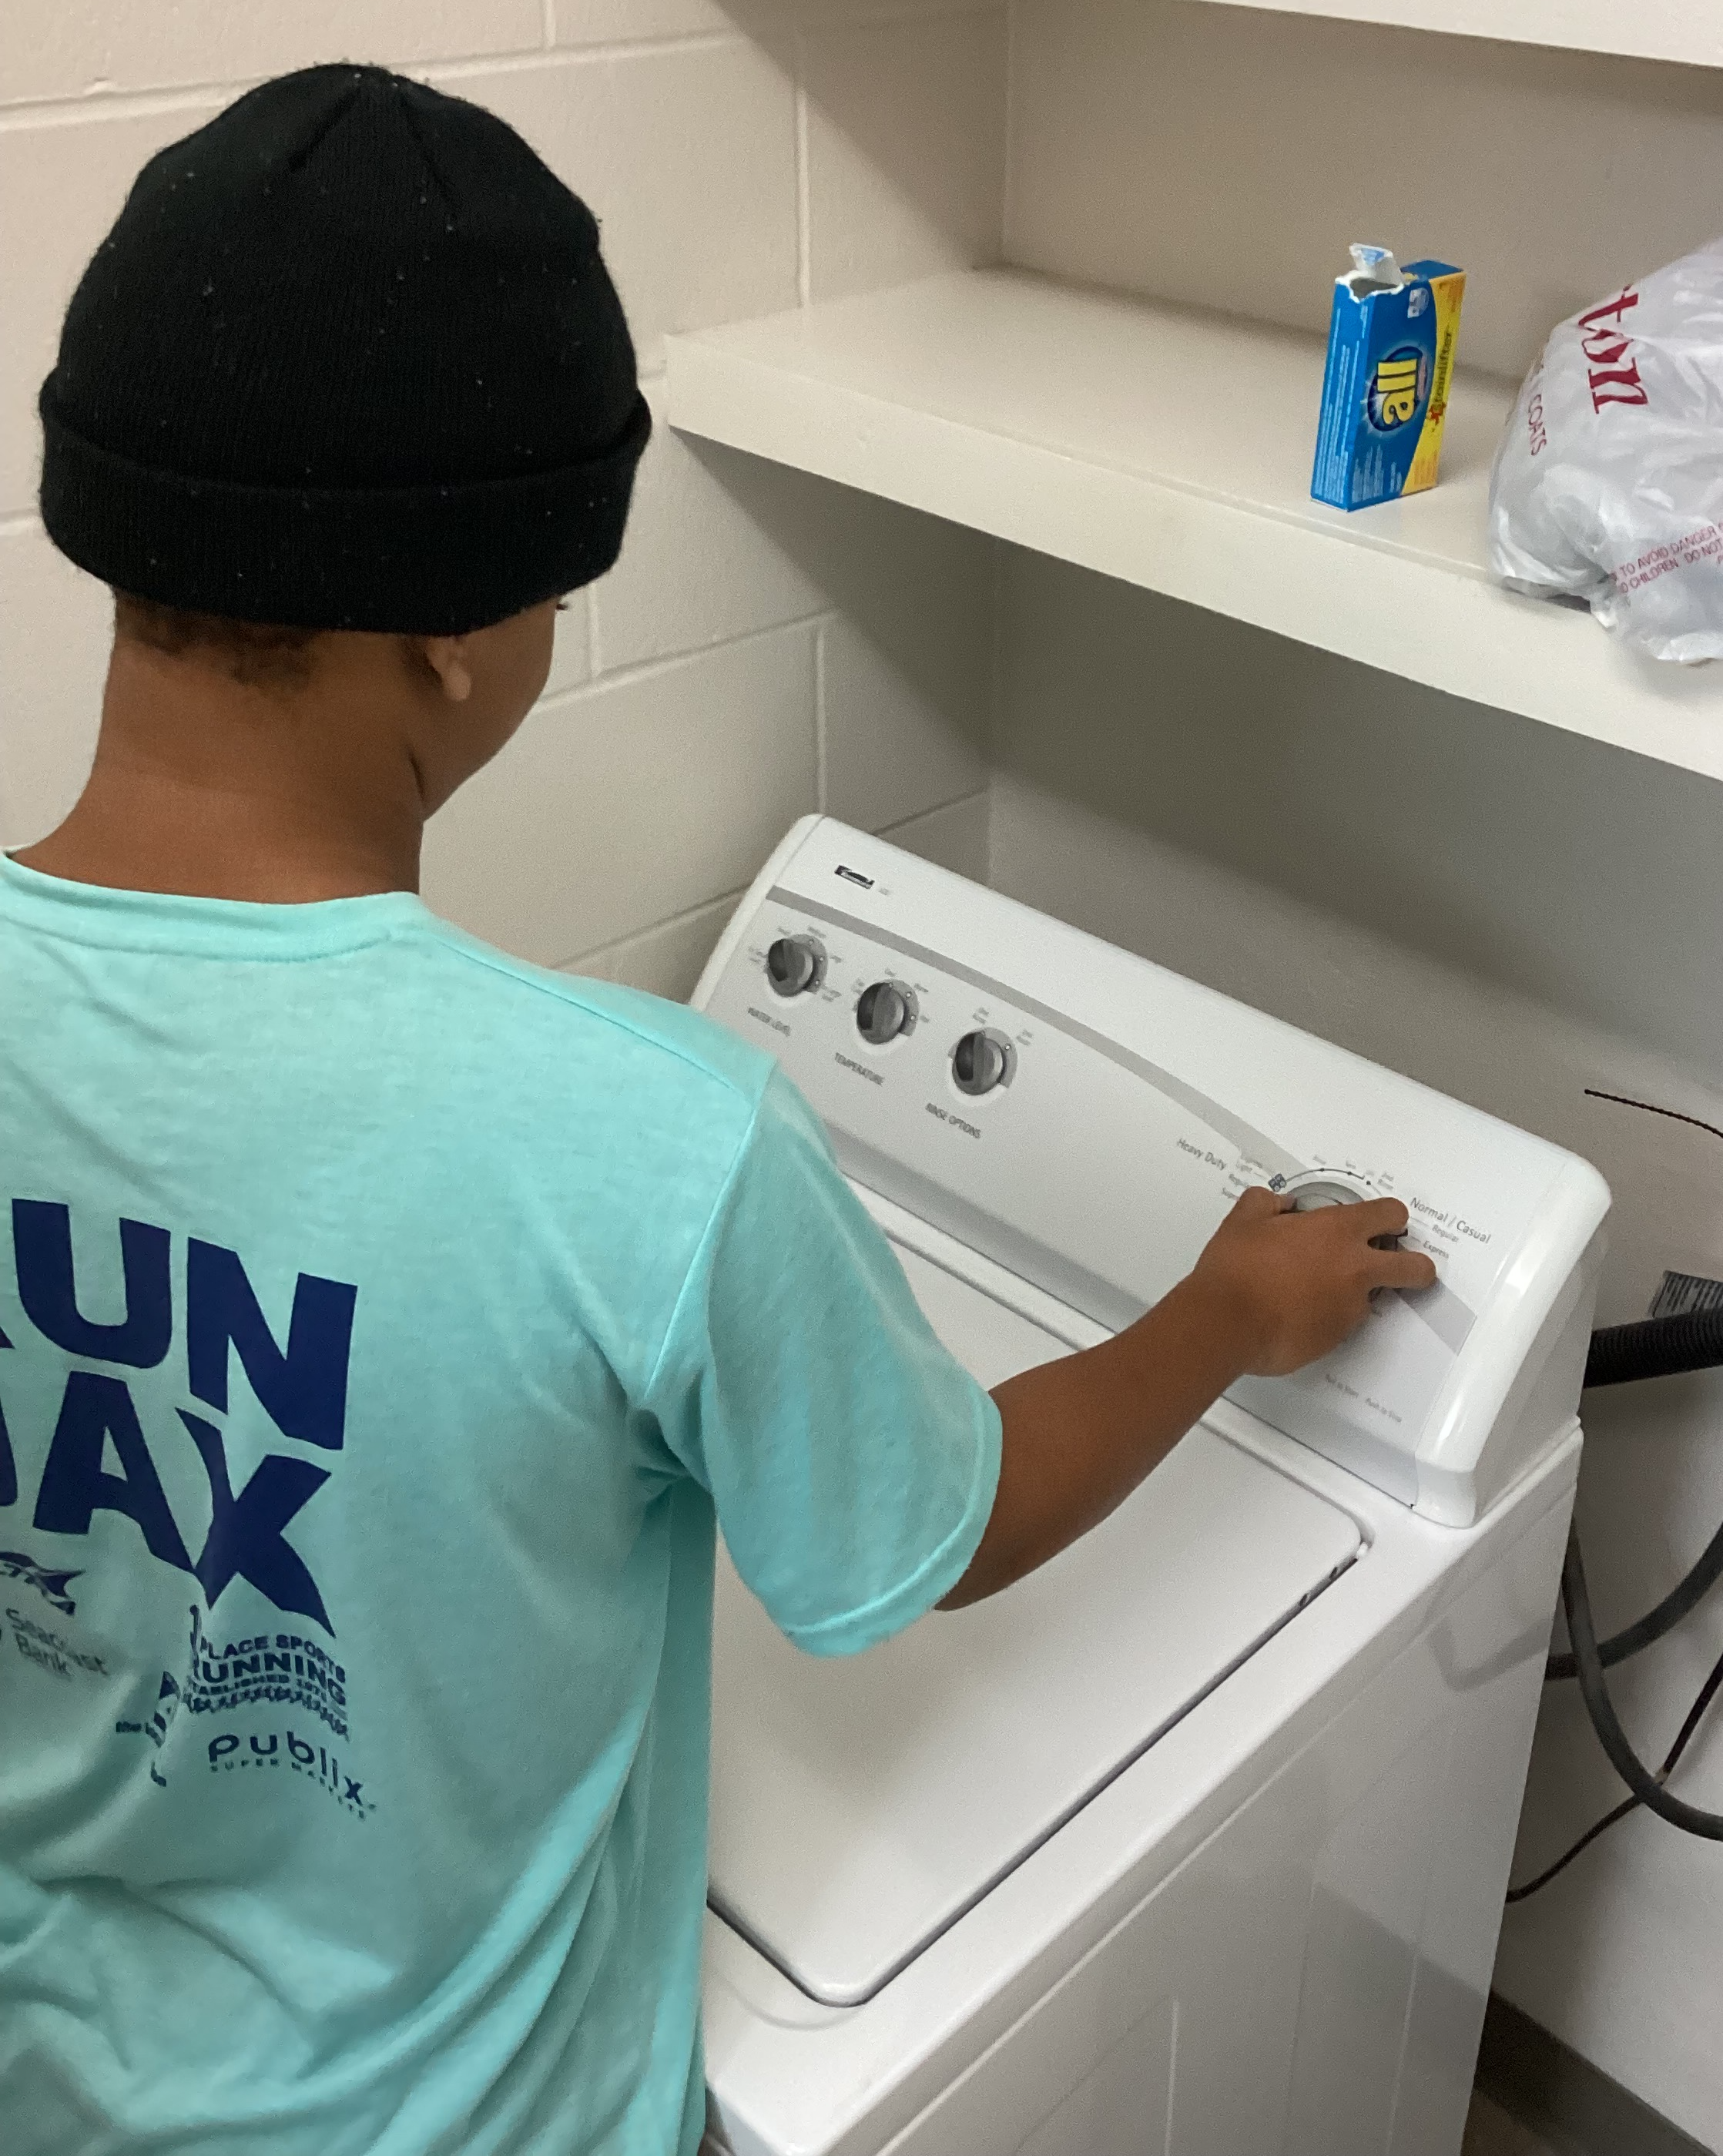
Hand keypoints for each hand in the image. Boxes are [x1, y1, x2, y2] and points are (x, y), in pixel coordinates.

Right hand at [1185, 1186, 1438, 1377]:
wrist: (1226, 1321)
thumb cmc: (1236, 1271)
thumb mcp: (1246, 1219)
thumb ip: (1268, 1204)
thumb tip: (1278, 1203)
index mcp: (1337, 1231)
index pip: (1391, 1214)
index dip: (1392, 1217)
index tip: (1387, 1222)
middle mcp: (1354, 1270)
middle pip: (1416, 1268)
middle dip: (1417, 1267)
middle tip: (1403, 1266)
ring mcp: (1349, 1308)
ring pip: (1375, 1299)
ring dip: (1357, 1294)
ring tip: (1318, 1291)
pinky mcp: (1336, 1339)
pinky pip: (1343, 1324)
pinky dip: (1328, 1318)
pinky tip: (1299, 1313)